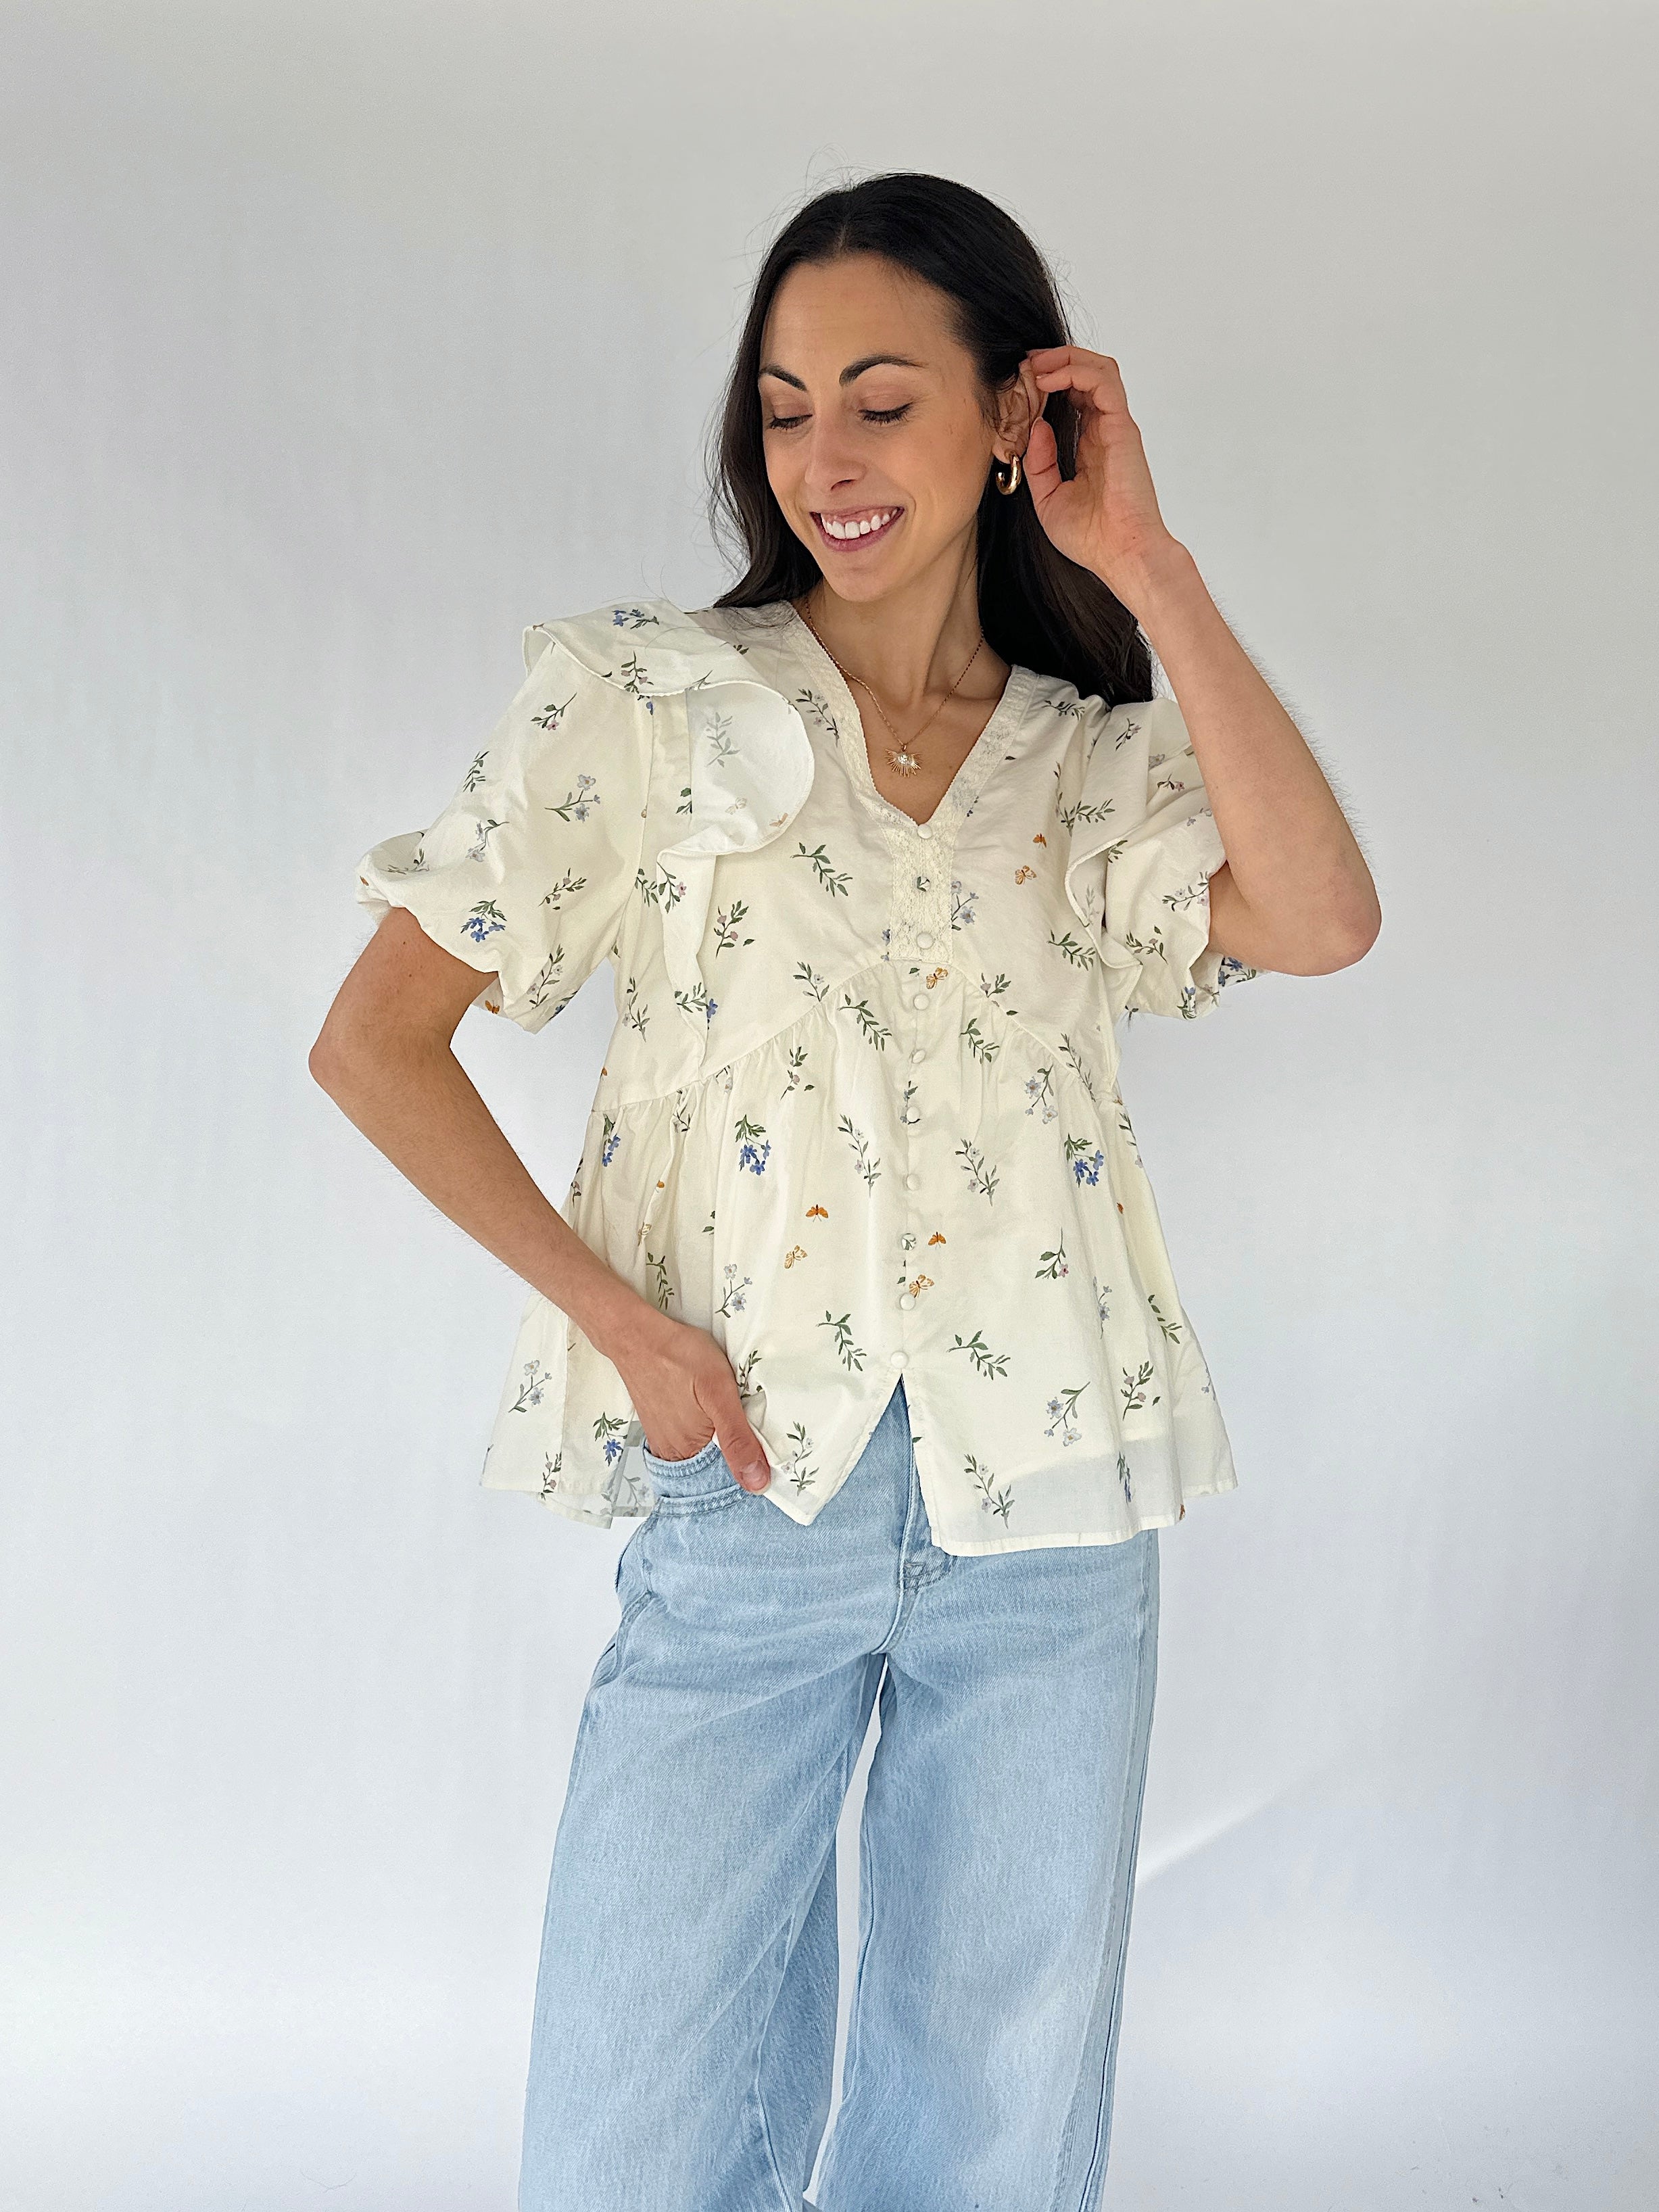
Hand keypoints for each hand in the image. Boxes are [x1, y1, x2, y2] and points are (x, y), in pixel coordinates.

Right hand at [610, 1309, 771, 1490]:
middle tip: (748, 1422)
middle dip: (737, 1450)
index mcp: (687, 1453)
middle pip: (717, 1465)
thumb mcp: (719, 1394)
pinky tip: (712, 1411)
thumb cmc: (677, 1357)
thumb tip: (756, 1483)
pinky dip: (706, 1428)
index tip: (768, 1453)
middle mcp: (673, 1453)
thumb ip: (737, 1439)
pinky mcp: (661, 1424)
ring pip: (705, 1450)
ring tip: (730, 1414)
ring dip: (722, 1438)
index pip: (729, 1479)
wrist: (638, 1335)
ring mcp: (664, 1438)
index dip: (751, 1465)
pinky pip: (691, 1437)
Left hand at [1019, 345, 1182, 613]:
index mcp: (1091, 446)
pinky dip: (1074, 369)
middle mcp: (1105, 431)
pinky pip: (1103, 380)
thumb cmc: (1092, 537)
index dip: (1048, 383)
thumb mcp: (1049, 499)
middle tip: (1025, 364)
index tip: (1021, 381)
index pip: (1073, 398)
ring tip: (1035, 365)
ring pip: (1098, 369)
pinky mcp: (1122, 426)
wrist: (1121, 554)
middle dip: (1054, 362)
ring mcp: (1115, 426)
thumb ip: (1039, 463)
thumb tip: (1035, 426)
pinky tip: (1047, 379)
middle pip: (1086, 375)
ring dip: (1065, 359)